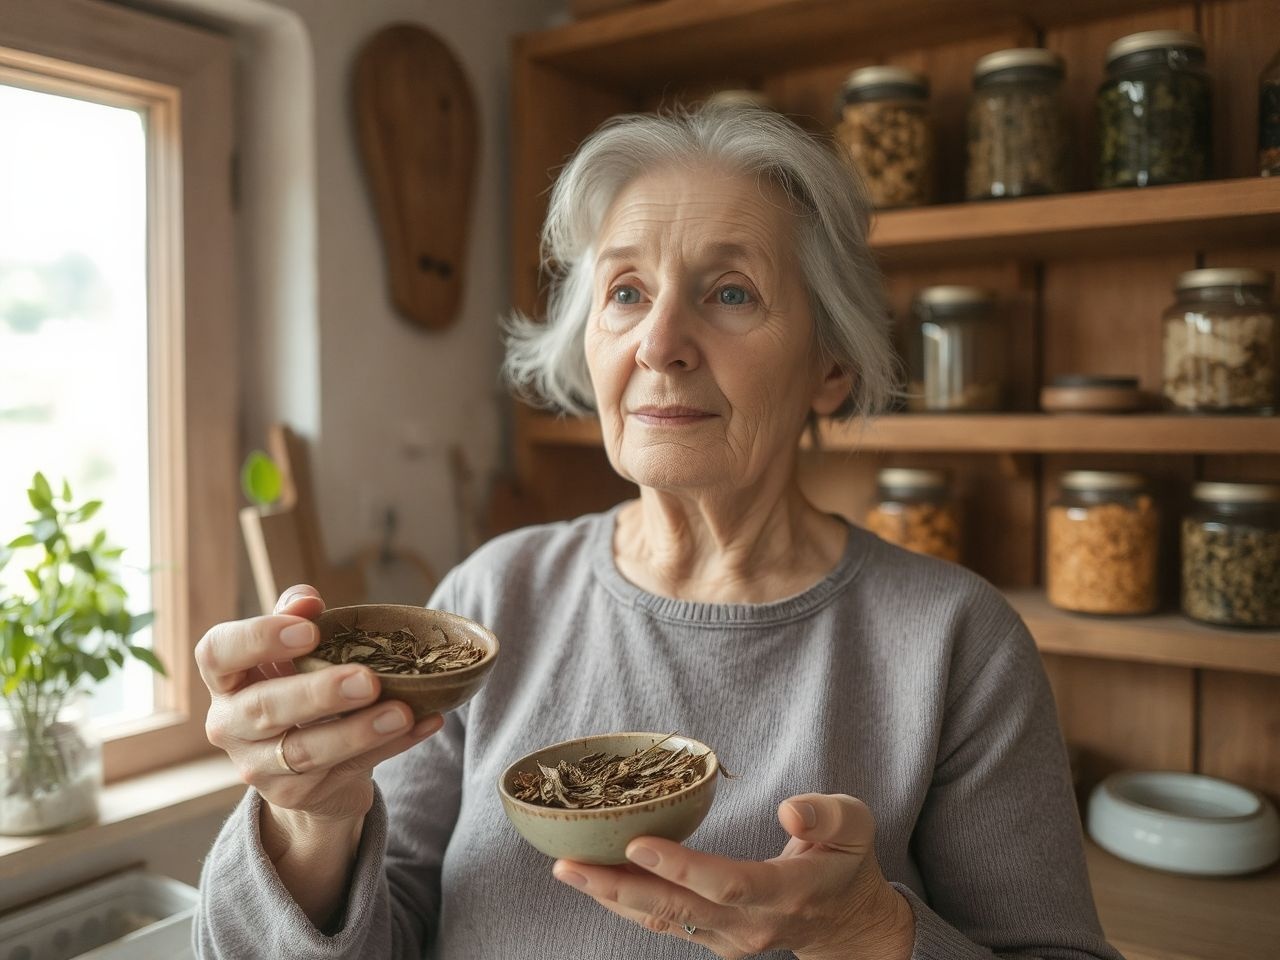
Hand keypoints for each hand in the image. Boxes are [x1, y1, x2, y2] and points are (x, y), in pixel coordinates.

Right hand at [196, 584, 443, 823]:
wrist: (309, 766)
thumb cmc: (298, 690)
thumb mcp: (294, 653)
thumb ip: (297, 619)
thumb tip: (306, 599)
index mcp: (226, 679)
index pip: (217, 653)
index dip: (258, 639)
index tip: (309, 630)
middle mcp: (230, 725)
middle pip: (265, 709)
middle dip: (319, 693)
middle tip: (367, 680)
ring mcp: (259, 767)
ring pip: (306, 751)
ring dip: (360, 731)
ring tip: (403, 712)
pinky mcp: (295, 795)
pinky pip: (348, 770)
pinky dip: (391, 746)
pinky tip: (425, 723)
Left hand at [552, 793, 913, 959]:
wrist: (847, 922)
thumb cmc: (846, 861)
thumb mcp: (855, 826)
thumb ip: (826, 816)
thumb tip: (790, 810)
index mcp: (786, 895)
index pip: (727, 883)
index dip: (680, 866)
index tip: (636, 842)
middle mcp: (751, 926)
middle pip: (677, 911)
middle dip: (617, 888)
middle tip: (568, 864)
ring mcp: (728, 940)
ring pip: (662, 921)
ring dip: (610, 897)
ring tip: (566, 869)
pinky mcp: (713, 939)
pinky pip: (665, 922)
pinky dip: (626, 901)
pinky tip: (595, 880)